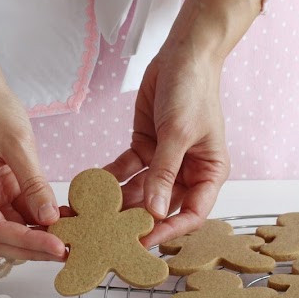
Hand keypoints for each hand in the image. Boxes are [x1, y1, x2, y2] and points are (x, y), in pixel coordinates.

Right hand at [0, 78, 65, 261]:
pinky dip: (38, 221)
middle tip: (65, 252)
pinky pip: (18, 215)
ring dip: (37, 237)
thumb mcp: (17, 144)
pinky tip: (62, 220)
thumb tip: (50, 218)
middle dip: (32, 249)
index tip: (56, 246)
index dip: (27, 241)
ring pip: (9, 232)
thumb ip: (34, 183)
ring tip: (69, 238)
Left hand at [105, 52, 229, 248]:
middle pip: (162, 207)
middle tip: (108, 235)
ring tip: (92, 216)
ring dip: (117, 202)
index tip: (143, 242)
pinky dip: (110, 178)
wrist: (182, 55)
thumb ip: (164, 173)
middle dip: (135, 220)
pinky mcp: (145, 149)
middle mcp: (188, 172)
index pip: (192, 214)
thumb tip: (156, 211)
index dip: (169, 231)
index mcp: (208, 172)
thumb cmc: (193, 90)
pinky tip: (90, 187)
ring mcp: (165, 162)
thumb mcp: (178, 132)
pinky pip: (126, 171)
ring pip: (140, 192)